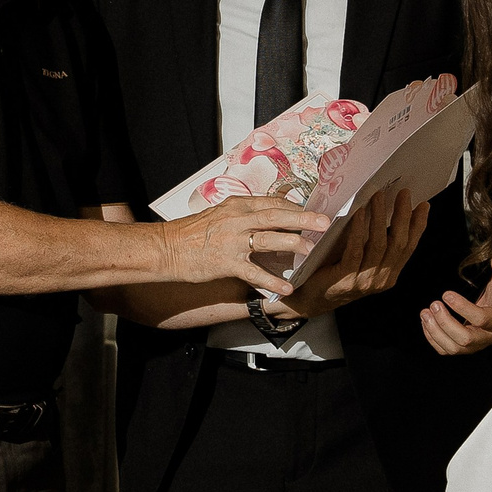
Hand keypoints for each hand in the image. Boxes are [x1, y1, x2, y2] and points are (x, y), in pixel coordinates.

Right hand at [158, 196, 329, 291]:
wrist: (166, 248)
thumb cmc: (193, 233)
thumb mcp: (220, 215)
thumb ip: (244, 215)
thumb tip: (270, 218)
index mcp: (237, 206)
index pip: (273, 202)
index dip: (296, 207)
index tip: (315, 212)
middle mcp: (236, 219)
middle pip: (275, 215)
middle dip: (303, 219)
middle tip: (325, 223)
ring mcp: (231, 241)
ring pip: (267, 238)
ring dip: (292, 243)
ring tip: (311, 250)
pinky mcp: (226, 263)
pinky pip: (253, 272)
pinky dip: (271, 280)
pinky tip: (286, 288)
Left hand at [278, 190, 427, 319]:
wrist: (311, 299)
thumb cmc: (335, 275)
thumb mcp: (362, 262)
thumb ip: (375, 246)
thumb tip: (385, 213)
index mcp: (389, 276)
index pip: (409, 248)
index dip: (418, 226)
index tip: (423, 206)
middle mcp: (381, 280)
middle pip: (399, 244)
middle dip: (403, 216)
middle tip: (404, 194)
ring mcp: (364, 281)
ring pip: (380, 245)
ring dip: (381, 217)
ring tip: (379, 196)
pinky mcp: (345, 278)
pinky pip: (356, 250)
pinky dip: (359, 230)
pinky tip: (360, 213)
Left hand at [418, 250, 491, 354]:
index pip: (481, 319)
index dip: (462, 308)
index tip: (446, 294)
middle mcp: (490, 335)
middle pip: (465, 339)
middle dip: (445, 323)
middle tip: (434, 304)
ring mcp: (477, 343)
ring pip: (454, 348)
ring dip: (435, 332)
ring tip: (425, 313)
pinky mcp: (466, 345)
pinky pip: (447, 349)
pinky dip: (433, 338)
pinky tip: (426, 322)